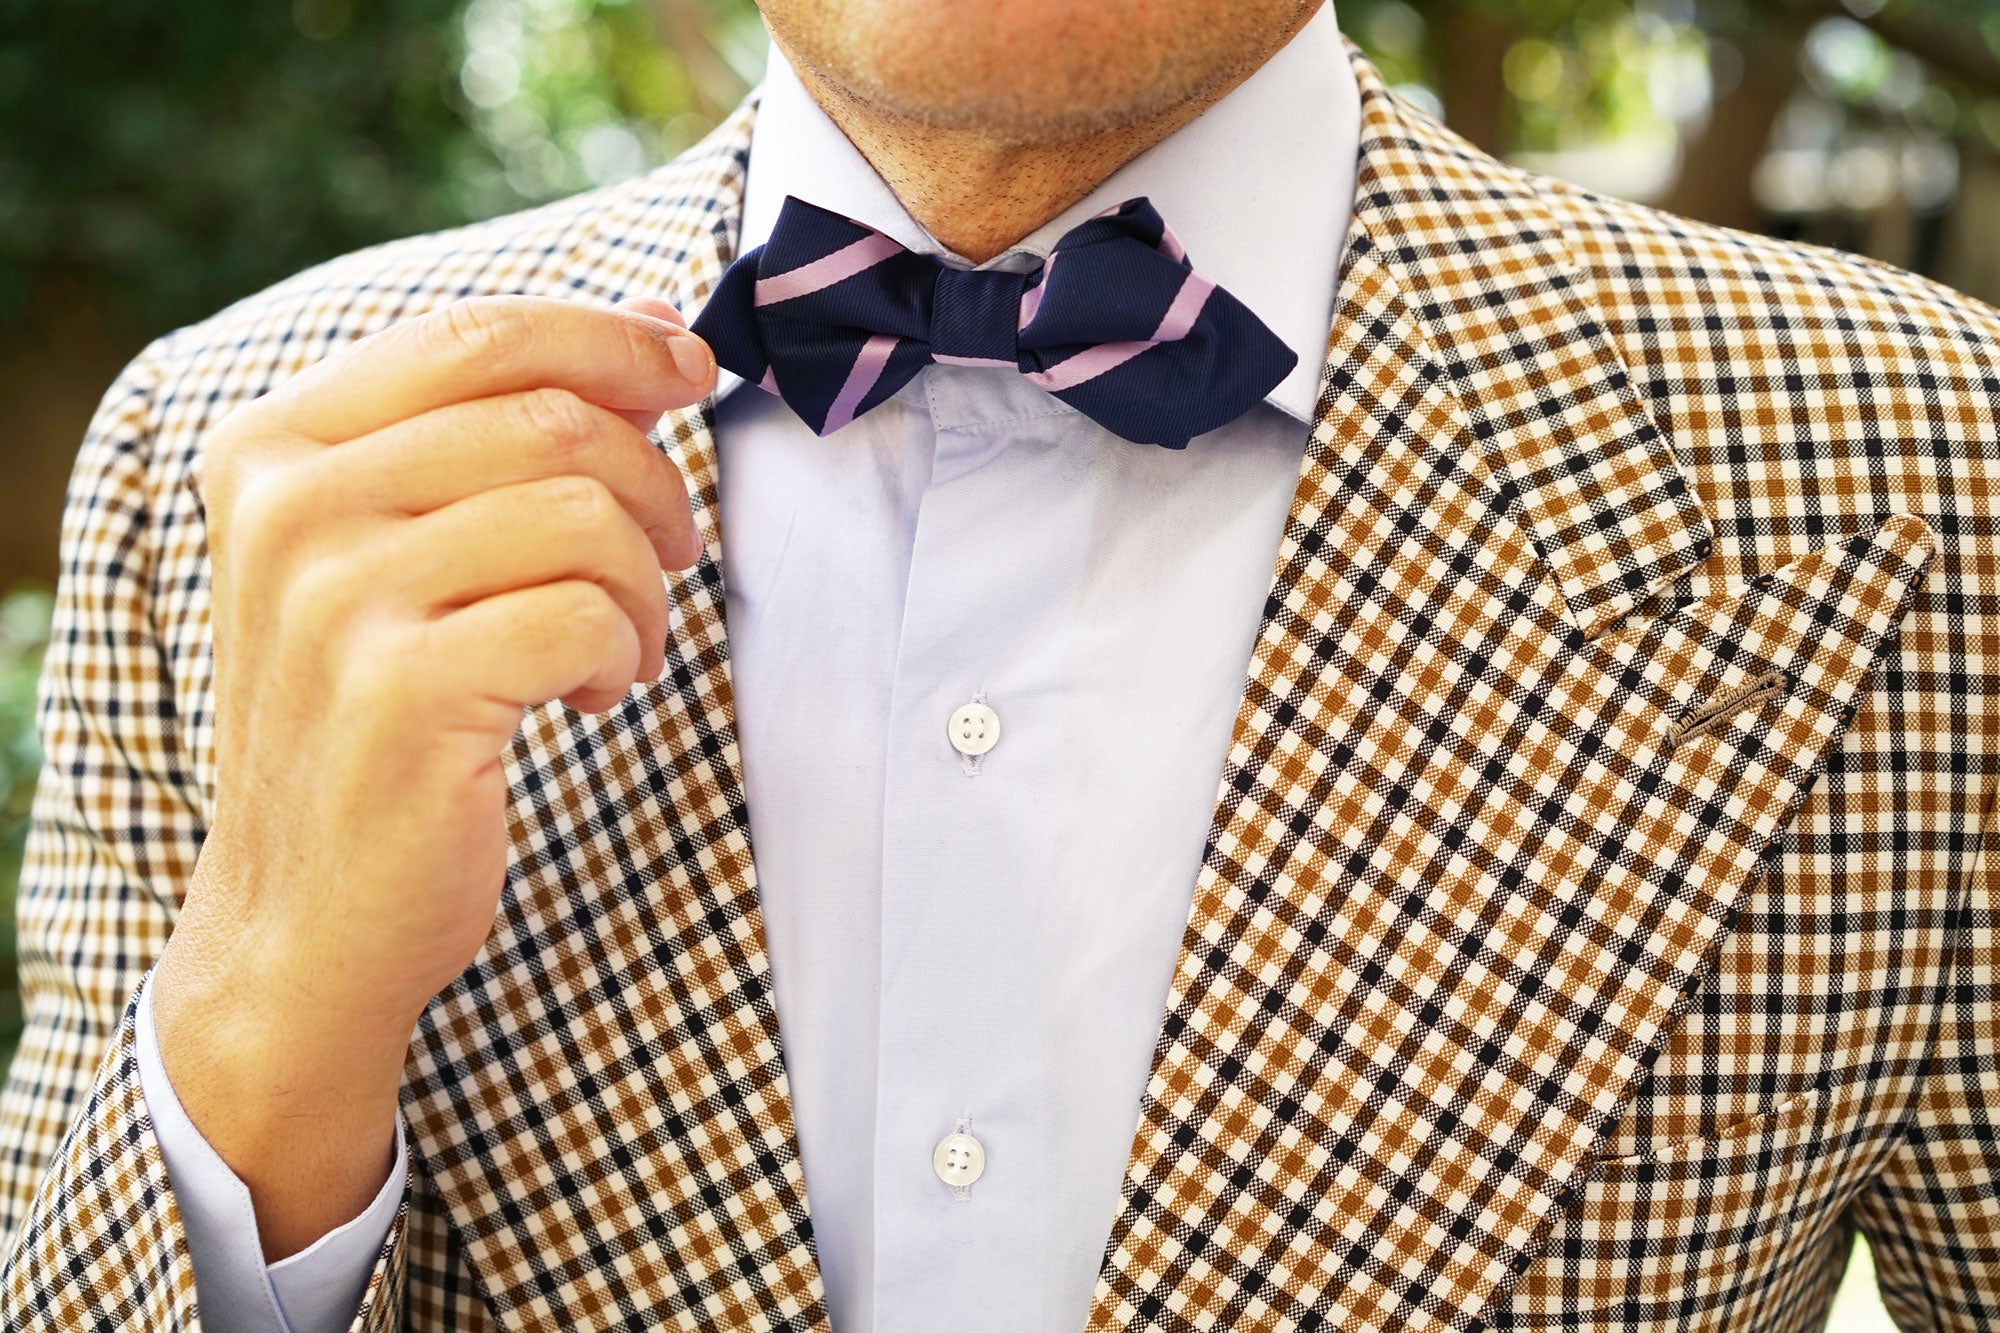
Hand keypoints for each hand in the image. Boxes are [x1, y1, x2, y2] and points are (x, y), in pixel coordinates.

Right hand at [149, 295, 713, 1258]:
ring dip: (642, 586)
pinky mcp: (402, 690)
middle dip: (652, 484)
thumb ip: (494, 430)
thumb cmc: (373, 721)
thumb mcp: (394, 553)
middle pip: (553, 420)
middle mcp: (288, 506)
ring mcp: (335, 599)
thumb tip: (648, 321)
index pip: (480, 334)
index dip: (612, 342)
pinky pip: (587, 616)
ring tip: (616, 646)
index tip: (688, 372)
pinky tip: (589, 697)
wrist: (305, 917)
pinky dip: (624, 656)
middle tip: (670, 552)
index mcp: (273, 446)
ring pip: (584, 516)